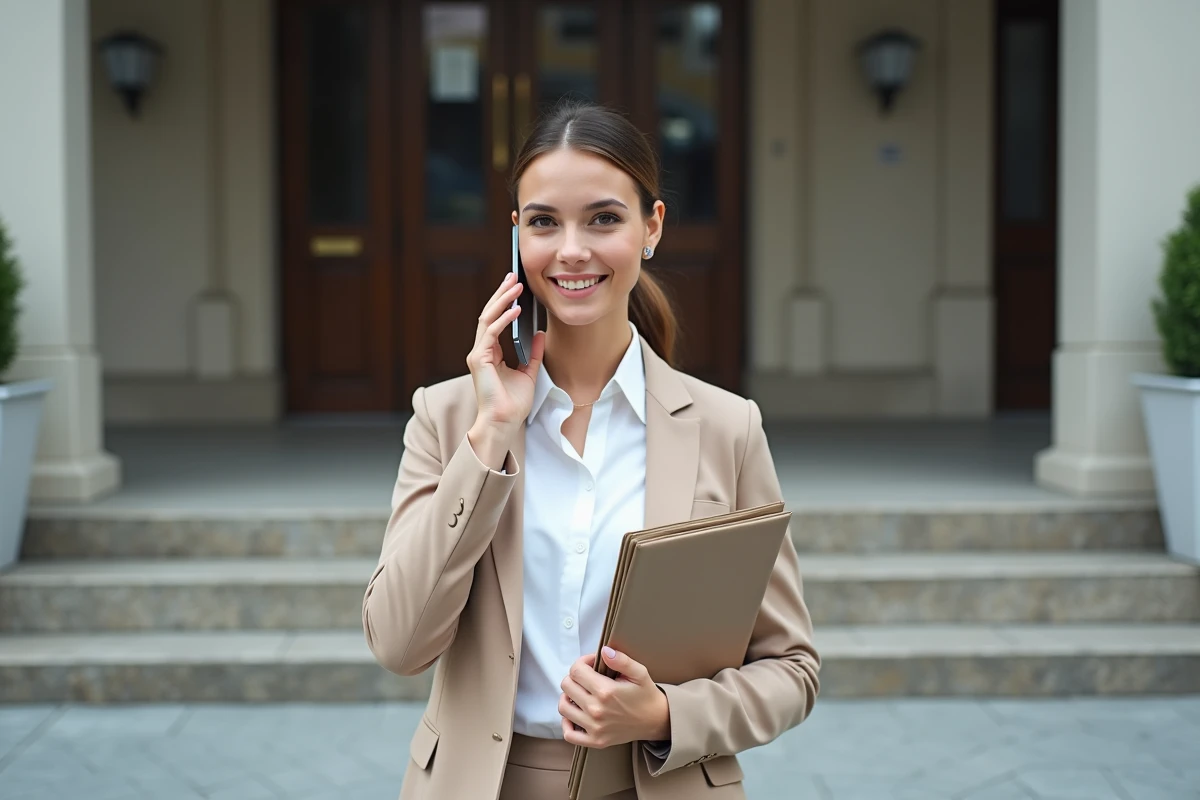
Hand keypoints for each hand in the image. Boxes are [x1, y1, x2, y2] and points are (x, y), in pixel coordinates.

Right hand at [466, 273, 544, 447]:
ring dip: (502, 300)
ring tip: (515, 285)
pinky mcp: (480, 359)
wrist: (504, 422)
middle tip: (513, 276)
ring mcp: (478, 354)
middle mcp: (482, 351)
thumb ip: (534, 353)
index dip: (504, 302)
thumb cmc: (513, 404)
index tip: (515, 286)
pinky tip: (515, 308)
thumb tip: (541, 334)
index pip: (496, 321)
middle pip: (489, 314)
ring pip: (487, 318)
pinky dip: (503, 319)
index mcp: (491, 354)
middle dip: (501, 294)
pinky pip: (491, 332)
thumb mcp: (529, 372)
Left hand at [559, 648, 670, 748]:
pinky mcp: (595, 741)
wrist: (656, 721)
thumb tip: (604, 651)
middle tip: (587, 677)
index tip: (592, 663)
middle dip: (575, 676)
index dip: (582, 662)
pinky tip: (576, 713)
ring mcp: (594, 727)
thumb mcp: (639, 673)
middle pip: (567, 686)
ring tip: (580, 693)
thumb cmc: (646, 695)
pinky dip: (567, 723)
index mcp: (606, 691)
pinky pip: (569, 734)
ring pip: (563, 707)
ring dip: (569, 696)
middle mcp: (596, 710)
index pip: (576, 670)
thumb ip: (621, 660)